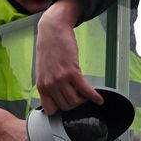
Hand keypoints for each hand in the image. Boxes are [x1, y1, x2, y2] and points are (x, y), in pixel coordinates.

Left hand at [36, 0, 102, 114]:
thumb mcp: (44, 70)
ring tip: (86, 94)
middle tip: (80, 98)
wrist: (52, 30)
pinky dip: (94, 96)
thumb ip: (49, 84)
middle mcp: (49, 84)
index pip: (51, 110)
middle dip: (75, 105)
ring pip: (75, 101)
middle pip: (66, 107)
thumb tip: (58, 96)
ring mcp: (60, 79)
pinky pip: (85, 90)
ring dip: (83, 100)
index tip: (68, 106)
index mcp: (41, 85)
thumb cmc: (49, 48)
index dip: (60, 110)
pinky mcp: (72, 72)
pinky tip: (99, 99)